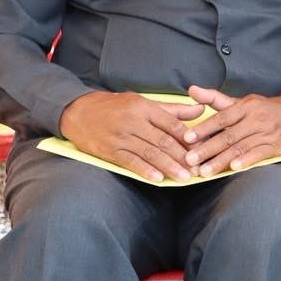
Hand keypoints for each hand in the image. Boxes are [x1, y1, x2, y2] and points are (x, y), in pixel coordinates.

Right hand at [58, 91, 204, 181]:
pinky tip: (157, 178)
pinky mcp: (108, 150)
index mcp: (143, 107)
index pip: (171, 124)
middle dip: (182, 156)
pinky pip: (129, 162)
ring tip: (184, 177)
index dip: (188, 138)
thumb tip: (200, 109)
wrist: (78, 112)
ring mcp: (120, 137)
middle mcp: (133, 121)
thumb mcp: (142, 102)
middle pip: (162, 141)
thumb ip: (172, 109)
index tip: (202, 149)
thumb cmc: (115, 106)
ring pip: (149, 153)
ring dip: (168, 166)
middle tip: (197, 169)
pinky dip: (144, 170)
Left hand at [179, 85, 280, 175]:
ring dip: (222, 160)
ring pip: (240, 147)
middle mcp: (255, 119)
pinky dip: (246, 160)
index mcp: (246, 107)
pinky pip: (259, 154)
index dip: (204, 128)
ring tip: (205, 171)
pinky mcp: (276, 146)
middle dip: (208, 149)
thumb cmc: (265, 109)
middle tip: (190, 159)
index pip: (222, 117)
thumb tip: (192, 90)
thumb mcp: (243, 101)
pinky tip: (234, 168)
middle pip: (228, 136)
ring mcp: (266, 133)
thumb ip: (215, 99)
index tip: (187, 137)